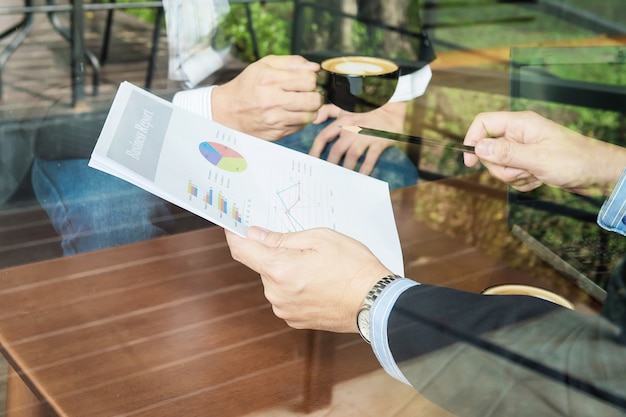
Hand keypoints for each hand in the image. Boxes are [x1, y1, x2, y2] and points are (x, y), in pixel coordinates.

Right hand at [212, 55, 322, 140]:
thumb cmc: (247, 86)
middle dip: (315, 95)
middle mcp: (272, 100)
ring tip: (301, 104)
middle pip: (314, 99)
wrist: (227, 111)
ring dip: (310, 109)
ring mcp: (275, 119)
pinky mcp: (277, 133)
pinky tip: (291, 114)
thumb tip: (315, 67)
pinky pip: (301, 127)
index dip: (312, 80)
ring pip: (311, 115)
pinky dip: (300, 120)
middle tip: (309, 94)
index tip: (307, 81)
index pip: (309, 80)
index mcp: (270, 79)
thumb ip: (291, 63)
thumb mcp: (264, 66)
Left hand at [225, 227, 392, 332]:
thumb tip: (255, 234)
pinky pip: (286, 296)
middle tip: (305, 247)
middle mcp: (276, 293)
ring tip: (319, 268)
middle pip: (262, 265)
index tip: (233, 226)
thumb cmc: (352, 266)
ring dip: (287, 271)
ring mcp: (285, 310)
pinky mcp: (295, 320)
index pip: (242, 250)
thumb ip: (281, 238)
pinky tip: (319, 283)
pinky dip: (296, 287)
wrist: (376, 302)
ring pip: (275, 281)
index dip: (234, 235)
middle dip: (276, 253)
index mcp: (279, 269)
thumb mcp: (319, 238)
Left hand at [309, 101, 406, 174]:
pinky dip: (365, 169)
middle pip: (337, 150)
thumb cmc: (366, 112)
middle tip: (327, 175)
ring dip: (346, 168)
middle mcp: (352, 128)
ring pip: (352, 155)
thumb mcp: (346, 108)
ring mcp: (366, 135)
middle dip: (331, 164)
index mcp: (343, 120)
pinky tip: (361, 176)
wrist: (393, 111)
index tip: (311, 161)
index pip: (324, 136)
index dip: (315, 150)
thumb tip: (314, 120)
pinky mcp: (379, 141)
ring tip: (343, 178)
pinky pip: (371, 158)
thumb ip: (328, 111)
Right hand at [463, 111, 625, 195]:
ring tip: (535, 175)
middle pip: (489, 150)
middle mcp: (519, 135)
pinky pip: (512, 176)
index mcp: (521, 124)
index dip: (472, 140)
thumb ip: (506, 152)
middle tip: (522, 171)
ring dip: (514, 177)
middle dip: (501, 168)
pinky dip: (522, 183)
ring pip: (500, 167)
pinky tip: (539, 180)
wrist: (599, 174)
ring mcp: (523, 150)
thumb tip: (478, 147)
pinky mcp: (527, 163)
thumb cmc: (576, 160)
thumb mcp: (538, 158)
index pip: (484, 123)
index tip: (470, 162)